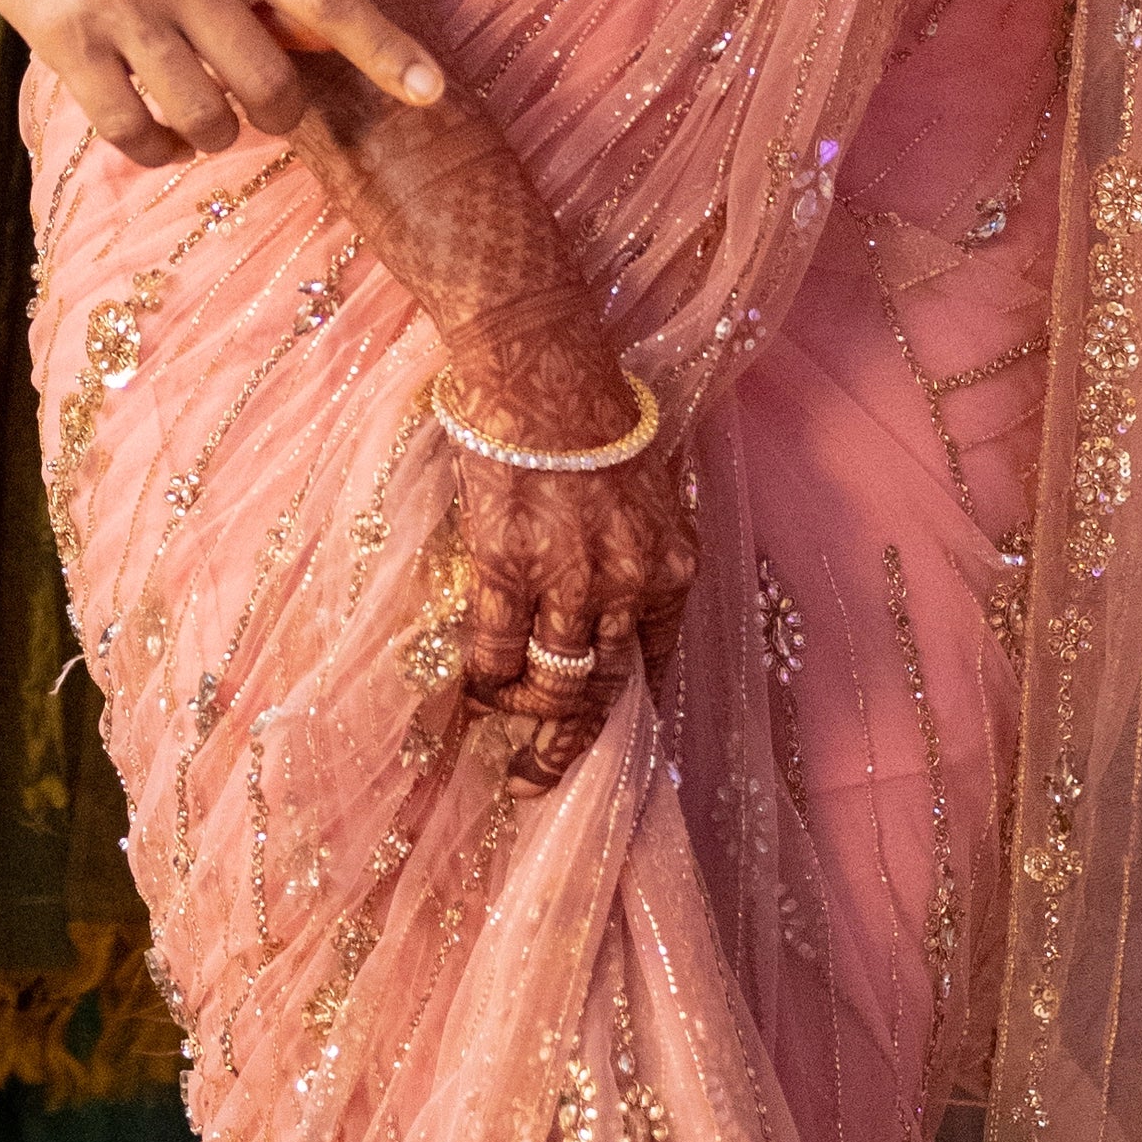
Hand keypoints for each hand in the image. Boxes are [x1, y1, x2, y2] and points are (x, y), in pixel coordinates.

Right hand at [0, 0, 443, 171]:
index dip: (383, 47)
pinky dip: (155, 148)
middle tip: (269, 110)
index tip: (432, 90)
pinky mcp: (69, 45)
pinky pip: (129, 128)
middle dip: (280, 113)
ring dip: (216, 135)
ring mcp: (126, 10)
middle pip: (266, 79)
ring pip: (202, 115)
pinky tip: (159, 139)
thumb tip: (312, 33)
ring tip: (208, 123)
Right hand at [443, 334, 698, 794]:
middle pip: (609, 689)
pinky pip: (497, 654)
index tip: (606, 727)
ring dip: (527, 720)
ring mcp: (569, 581)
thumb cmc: (591, 408)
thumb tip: (610, 585)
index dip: (628, 702)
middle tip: (541, 775)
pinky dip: (484, 681)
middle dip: (574, 741)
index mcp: (670, 562)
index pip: (656, 657)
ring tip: (505, 744)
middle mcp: (630, 583)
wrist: (541, 366)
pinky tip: (470, 691)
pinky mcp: (508, 570)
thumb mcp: (646, 484)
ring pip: (556, 684)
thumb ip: (636, 541)